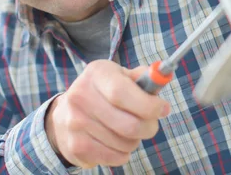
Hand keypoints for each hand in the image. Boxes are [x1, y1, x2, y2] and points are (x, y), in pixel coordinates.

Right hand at [44, 60, 170, 167]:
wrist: (66, 113)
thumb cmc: (104, 92)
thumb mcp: (120, 76)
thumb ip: (142, 77)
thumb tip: (161, 78)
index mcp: (96, 73)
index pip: (121, 93)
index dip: (147, 104)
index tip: (163, 109)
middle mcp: (81, 96)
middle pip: (127, 124)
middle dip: (149, 127)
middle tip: (151, 124)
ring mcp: (75, 123)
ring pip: (125, 143)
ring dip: (136, 140)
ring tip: (129, 131)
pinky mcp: (76, 146)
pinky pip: (115, 157)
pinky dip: (124, 153)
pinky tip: (117, 142)